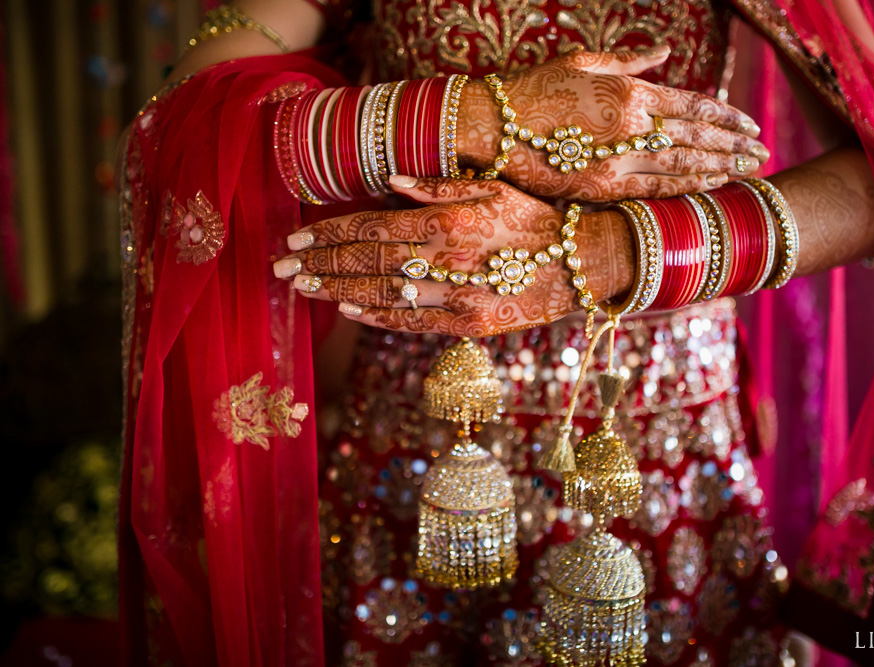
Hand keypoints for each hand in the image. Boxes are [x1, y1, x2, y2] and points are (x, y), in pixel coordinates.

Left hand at [272, 177, 635, 335]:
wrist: (582, 265)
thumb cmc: (535, 220)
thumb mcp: (493, 189)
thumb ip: (439, 186)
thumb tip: (388, 183)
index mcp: (450, 221)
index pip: (374, 227)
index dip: (330, 233)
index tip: (296, 236)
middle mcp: (450, 259)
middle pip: (369, 263)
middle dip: (320, 264)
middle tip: (282, 267)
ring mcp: (460, 296)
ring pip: (385, 294)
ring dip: (339, 291)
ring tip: (304, 288)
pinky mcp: (471, 325)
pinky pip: (415, 322)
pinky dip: (379, 316)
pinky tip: (350, 309)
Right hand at [456, 49, 768, 202]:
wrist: (491, 126)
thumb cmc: (533, 88)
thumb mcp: (584, 61)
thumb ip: (631, 60)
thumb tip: (665, 47)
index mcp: (629, 91)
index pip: (694, 105)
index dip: (727, 116)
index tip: (751, 125)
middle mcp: (631, 125)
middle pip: (698, 138)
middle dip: (734, 145)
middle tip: (762, 152)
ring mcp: (618, 159)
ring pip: (684, 166)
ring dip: (721, 168)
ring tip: (749, 171)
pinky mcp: (602, 187)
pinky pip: (655, 190)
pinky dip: (687, 189)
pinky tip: (712, 187)